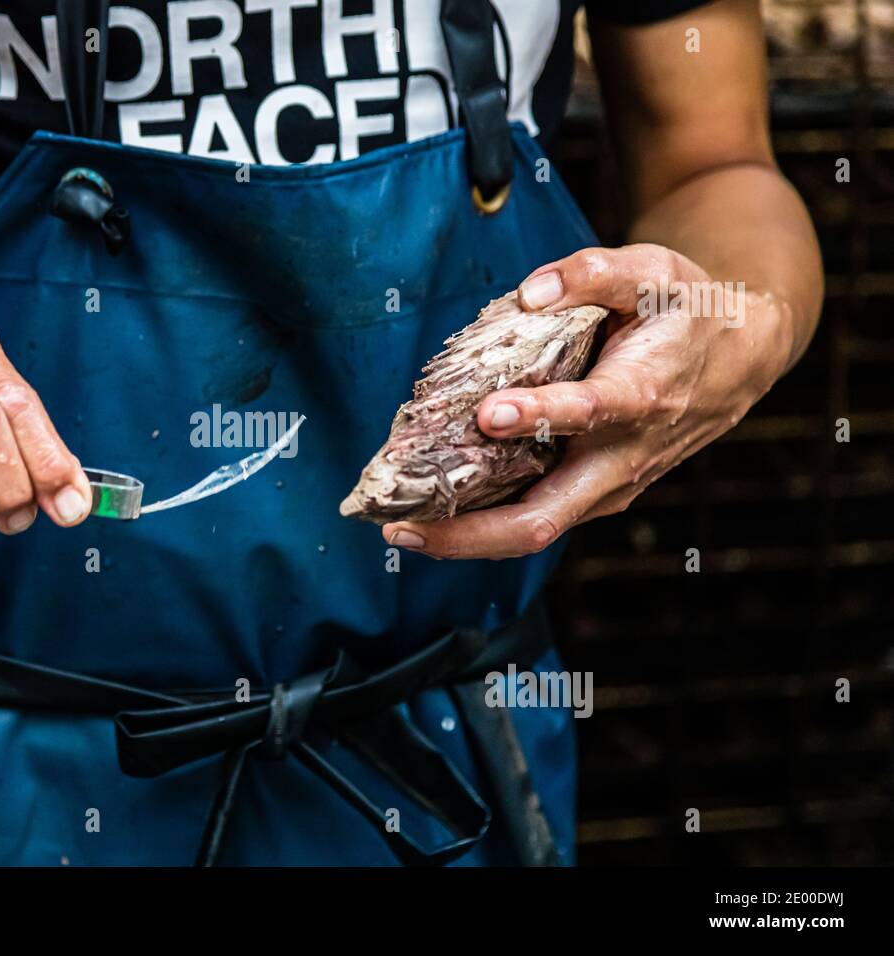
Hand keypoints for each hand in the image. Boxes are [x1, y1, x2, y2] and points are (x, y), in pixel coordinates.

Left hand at [383, 244, 791, 558]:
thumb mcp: (656, 271)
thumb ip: (594, 272)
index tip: (488, 412)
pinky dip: (481, 525)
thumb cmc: (688, 313)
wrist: (740, 361)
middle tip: (401, 528)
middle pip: (544, 519)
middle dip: (468, 533)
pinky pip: (534, 519)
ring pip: (534, 531)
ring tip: (397, 530)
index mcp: (641, 396)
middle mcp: (622, 458)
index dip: (539, 415)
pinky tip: (431, 517)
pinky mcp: (594, 496)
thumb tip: (529, 292)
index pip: (589, 413)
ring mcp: (608, 488)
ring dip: (464, 539)